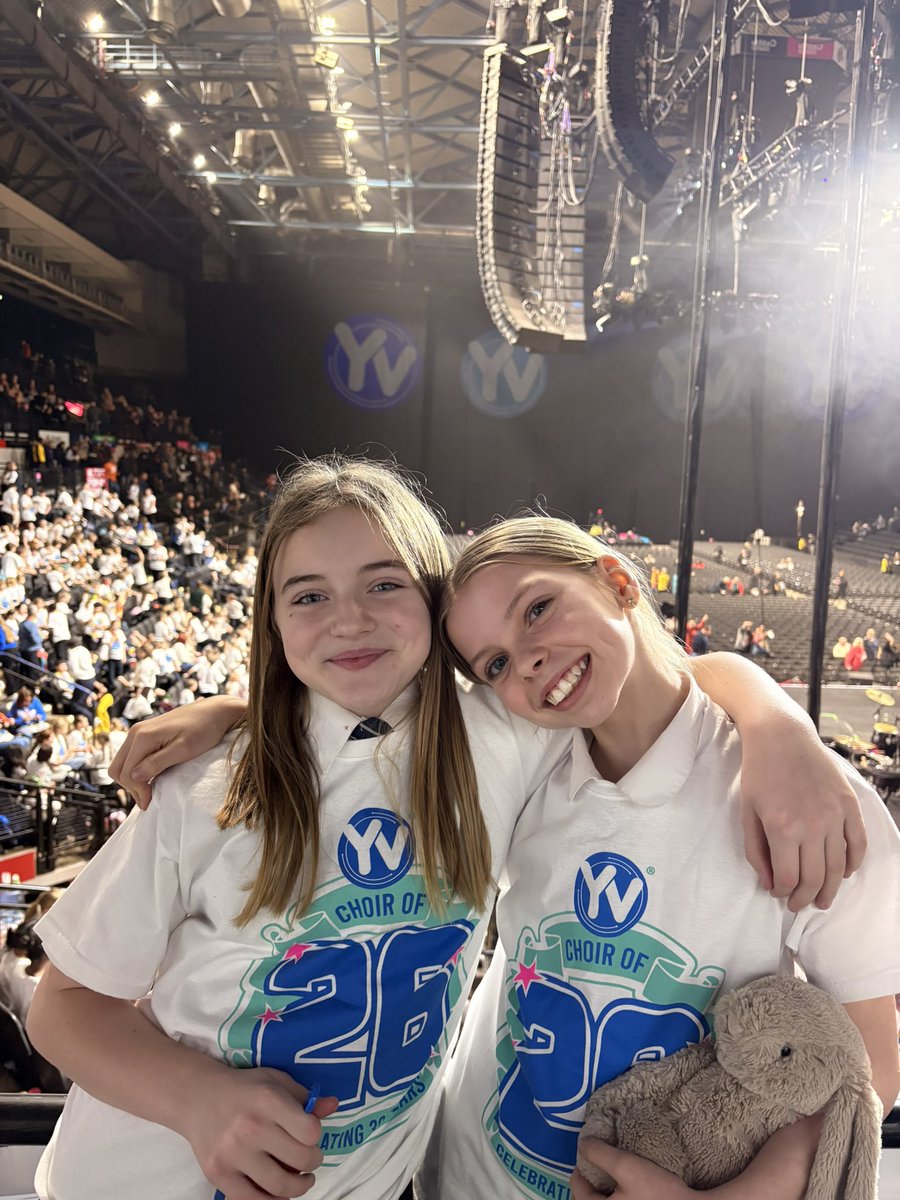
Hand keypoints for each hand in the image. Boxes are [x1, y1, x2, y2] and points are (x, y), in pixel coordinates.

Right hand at [109, 696, 245, 807]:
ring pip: (122, 763)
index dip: (137, 791)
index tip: (151, 802)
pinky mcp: (147, 734)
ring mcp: (140, 732)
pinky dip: (137, 770)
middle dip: (130, 787)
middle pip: (118, 769)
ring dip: (132, 780)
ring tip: (150, 791)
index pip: (126, 773)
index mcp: (142, 736)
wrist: (216, 711)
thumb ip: (157, 763)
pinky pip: (132, 756)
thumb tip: (134, 777)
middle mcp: (136, 732)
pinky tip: (151, 778)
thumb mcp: (183, 750)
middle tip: (149, 799)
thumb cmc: (204, 730)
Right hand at [181, 1065, 338, 1199]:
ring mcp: (233, 1154)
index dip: (316, 1135)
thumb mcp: (276, 1081)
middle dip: (312, 1162)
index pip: (311, 1132)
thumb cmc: (245, 1088)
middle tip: (310, 1159)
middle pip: (300, 1160)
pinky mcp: (218, 1174)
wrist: (198, 1098)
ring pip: (280, 1186)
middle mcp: (251, 1128)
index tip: (310, 1133)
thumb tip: (334, 1106)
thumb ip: (305, 1097)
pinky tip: (278, 1193)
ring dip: (299, 1187)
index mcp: (268, 1100)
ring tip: (302, 1180)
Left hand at [572, 1139, 694, 1199]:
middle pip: (589, 1198)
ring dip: (605, 1189)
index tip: (591, 1151)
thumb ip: (599, 1153)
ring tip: (614, 1174)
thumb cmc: (657, 1192)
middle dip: (592, 1180)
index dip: (582, 1166)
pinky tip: (628, 1187)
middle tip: (601, 1163)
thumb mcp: (626, 1165)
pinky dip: (618, 1196)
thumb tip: (582, 1144)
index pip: (578, 1188)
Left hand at [739, 722, 865, 911]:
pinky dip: (854, 862)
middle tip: (800, 905)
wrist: (781, 736)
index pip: (789, 878)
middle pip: (815, 878)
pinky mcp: (849, 804)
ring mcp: (834, 815)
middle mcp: (812, 825)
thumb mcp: (747, 812)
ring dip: (831, 889)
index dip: (783, 892)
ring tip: (823, 900)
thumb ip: (755, 851)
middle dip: (806, 898)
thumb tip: (768, 882)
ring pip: (837, 866)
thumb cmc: (759, 772)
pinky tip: (844, 873)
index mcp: (782, 829)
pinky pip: (858, 842)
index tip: (778, 894)